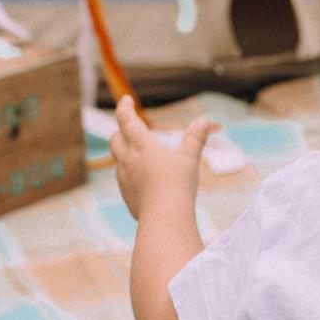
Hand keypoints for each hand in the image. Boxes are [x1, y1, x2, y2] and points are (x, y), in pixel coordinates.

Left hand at [110, 95, 218, 219]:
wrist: (164, 218)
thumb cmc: (177, 186)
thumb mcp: (189, 160)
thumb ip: (195, 140)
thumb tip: (204, 120)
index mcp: (142, 146)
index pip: (126, 120)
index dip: (125, 107)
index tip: (126, 100)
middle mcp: (128, 160)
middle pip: (116, 139)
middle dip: (120, 131)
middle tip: (127, 128)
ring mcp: (125, 179)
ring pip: (118, 160)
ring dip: (125, 154)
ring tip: (136, 156)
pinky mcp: (127, 197)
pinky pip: (124, 182)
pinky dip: (130, 176)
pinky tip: (141, 182)